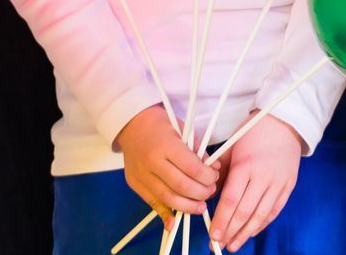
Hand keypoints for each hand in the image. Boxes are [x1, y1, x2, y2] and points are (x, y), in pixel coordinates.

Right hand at [118, 105, 219, 228]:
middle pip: (182, 186)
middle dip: (201, 193)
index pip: (192, 168)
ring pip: (168, 199)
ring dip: (187, 207)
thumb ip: (198, 149)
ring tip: (200, 206)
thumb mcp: (182, 128)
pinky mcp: (135, 184)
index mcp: (166, 144)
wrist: (131, 124)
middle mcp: (152, 161)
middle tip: (210, 191)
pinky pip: (152, 203)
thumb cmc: (160, 124)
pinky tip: (175, 222)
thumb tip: (214, 168)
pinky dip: (165, 214)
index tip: (214, 177)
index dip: (208, 177)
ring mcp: (141, 174)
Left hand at [209, 113, 303, 250]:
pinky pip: (274, 211)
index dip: (221, 221)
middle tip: (218, 245)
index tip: (212, 235)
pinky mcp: (288, 186)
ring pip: (260, 216)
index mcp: (245, 165)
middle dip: (230, 232)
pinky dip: (261, 224)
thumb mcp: (231, 148)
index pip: (231, 200)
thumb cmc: (253, 132)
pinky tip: (250, 232)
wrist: (284, 123)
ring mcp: (278, 183)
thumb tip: (209, 195)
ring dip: (245, 233)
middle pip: (244, 212)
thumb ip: (220, 172)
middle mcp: (263, 176)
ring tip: (233, 245)